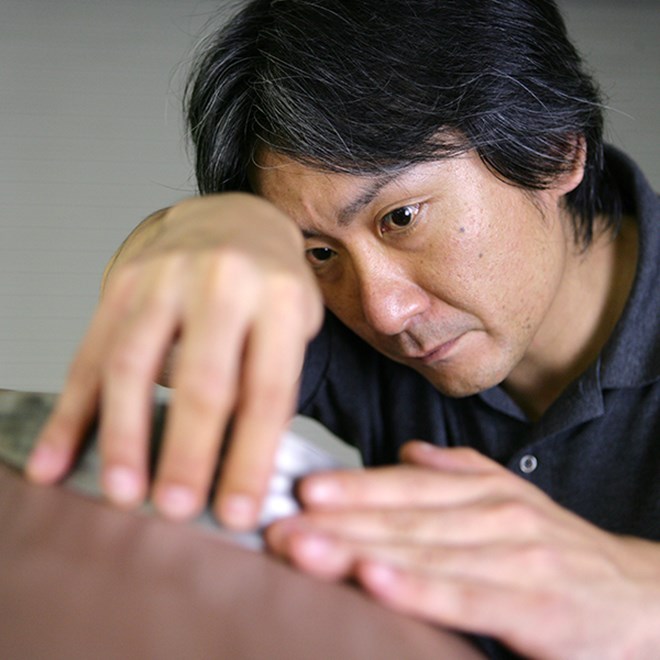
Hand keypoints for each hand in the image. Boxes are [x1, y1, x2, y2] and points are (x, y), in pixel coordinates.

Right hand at [26, 193, 322, 528]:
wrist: (237, 219)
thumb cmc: (270, 287)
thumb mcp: (296, 325)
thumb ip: (273, 382)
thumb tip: (238, 467)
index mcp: (280, 299)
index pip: (267, 392)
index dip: (250, 457)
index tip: (238, 510)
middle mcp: (224, 281)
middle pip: (203, 381)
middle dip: (187, 453)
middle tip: (177, 510)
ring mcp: (168, 276)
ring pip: (134, 364)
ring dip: (124, 436)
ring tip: (122, 493)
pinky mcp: (123, 280)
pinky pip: (92, 350)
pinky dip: (72, 411)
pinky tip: (56, 457)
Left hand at [267, 443, 659, 657]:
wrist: (639, 593)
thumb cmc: (558, 549)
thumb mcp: (511, 497)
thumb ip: (458, 472)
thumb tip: (406, 451)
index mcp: (481, 489)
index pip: (405, 486)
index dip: (352, 488)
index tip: (299, 491)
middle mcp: (494, 514)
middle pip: (403, 518)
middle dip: (336, 522)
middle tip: (277, 526)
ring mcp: (515, 555)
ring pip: (423, 552)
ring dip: (358, 550)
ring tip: (304, 549)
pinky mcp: (536, 605)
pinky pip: (466, 596)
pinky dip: (419, 590)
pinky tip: (375, 584)